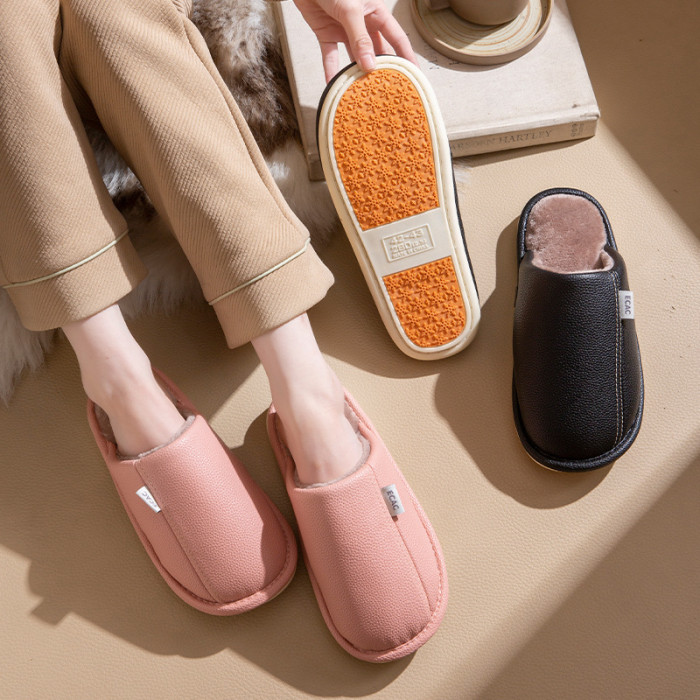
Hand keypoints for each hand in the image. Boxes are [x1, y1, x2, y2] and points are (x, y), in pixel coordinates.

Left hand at [293, 0, 418, 81]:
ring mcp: (345, 30)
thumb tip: (369, 64)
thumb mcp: (351, 10)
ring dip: (357, 72)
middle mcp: (363, 23)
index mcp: (376, 13)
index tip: (413, 73)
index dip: (407, 56)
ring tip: (363, 91)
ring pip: (354, 57)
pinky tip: (334, 84)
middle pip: (377, 51)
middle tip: (387, 89)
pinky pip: (331, 56)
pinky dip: (331, 70)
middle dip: (382, 69)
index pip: (397, 38)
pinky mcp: (327, 33)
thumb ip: (360, 38)